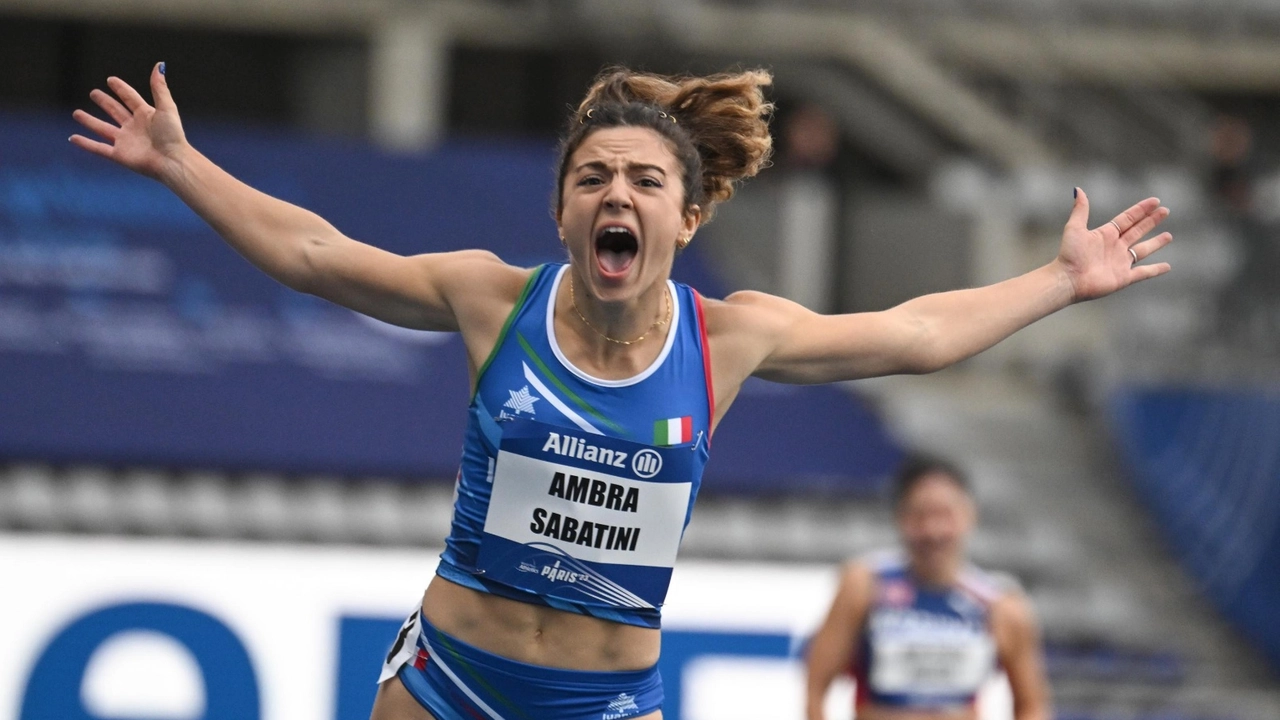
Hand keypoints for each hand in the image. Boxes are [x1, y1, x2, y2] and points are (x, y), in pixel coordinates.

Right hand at [70, 63, 186, 182]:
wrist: (171, 161)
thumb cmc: (172, 135)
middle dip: (105, 102)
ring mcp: (125, 141)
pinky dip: (85, 143)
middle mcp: (134, 127)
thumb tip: (159, 64)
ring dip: (90, 121)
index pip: (130, 98)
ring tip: (76, 113)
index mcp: (146, 115)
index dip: (121, 89)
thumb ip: (159, 87)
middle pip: (115, 111)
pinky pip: (98, 148)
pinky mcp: (119, 155)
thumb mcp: (167, 107)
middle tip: (94, 93)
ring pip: (102, 128)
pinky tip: (73, 138)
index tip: (111, 80)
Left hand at [1056, 188, 1172, 301]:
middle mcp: (1115, 247)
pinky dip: (1155, 270)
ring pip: (1143, 250)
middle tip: (1165, 211)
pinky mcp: (1123, 278)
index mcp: (1106, 234)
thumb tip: (1078, 189)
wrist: (1068, 279)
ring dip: (1156, 243)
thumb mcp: (1074, 228)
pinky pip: (1143, 273)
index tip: (1155, 201)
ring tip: (1168, 236)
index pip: (1128, 218)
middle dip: (1151, 221)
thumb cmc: (1069, 254)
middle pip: (1138, 231)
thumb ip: (1081, 210)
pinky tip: (1168, 267)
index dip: (1141, 210)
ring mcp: (1120, 262)